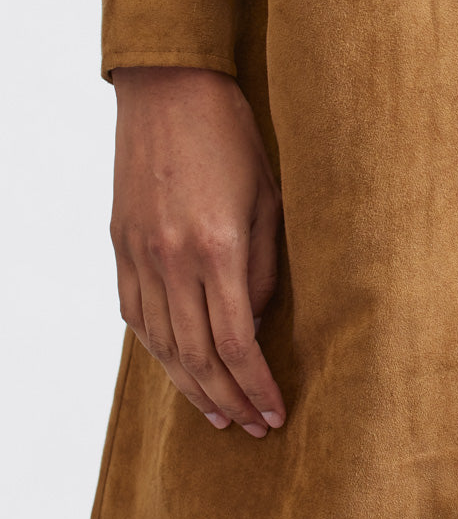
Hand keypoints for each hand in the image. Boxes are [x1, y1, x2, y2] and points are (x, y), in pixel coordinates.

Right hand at [110, 67, 283, 436]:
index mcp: (217, 248)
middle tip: (253, 426)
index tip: (276, 412)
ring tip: (218, 413)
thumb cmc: (235, 140)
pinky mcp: (120, 246)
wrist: (170, 91)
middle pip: (197, 355)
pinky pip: (135, 315)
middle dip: (229, 398)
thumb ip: (264, 268)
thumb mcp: (270, 201)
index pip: (237, 343)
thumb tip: (257, 323)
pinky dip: (157, 350)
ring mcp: (139, 255)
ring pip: (161, 344)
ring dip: (191, 386)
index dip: (257, 385)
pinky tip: (178, 369)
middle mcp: (172, 260)